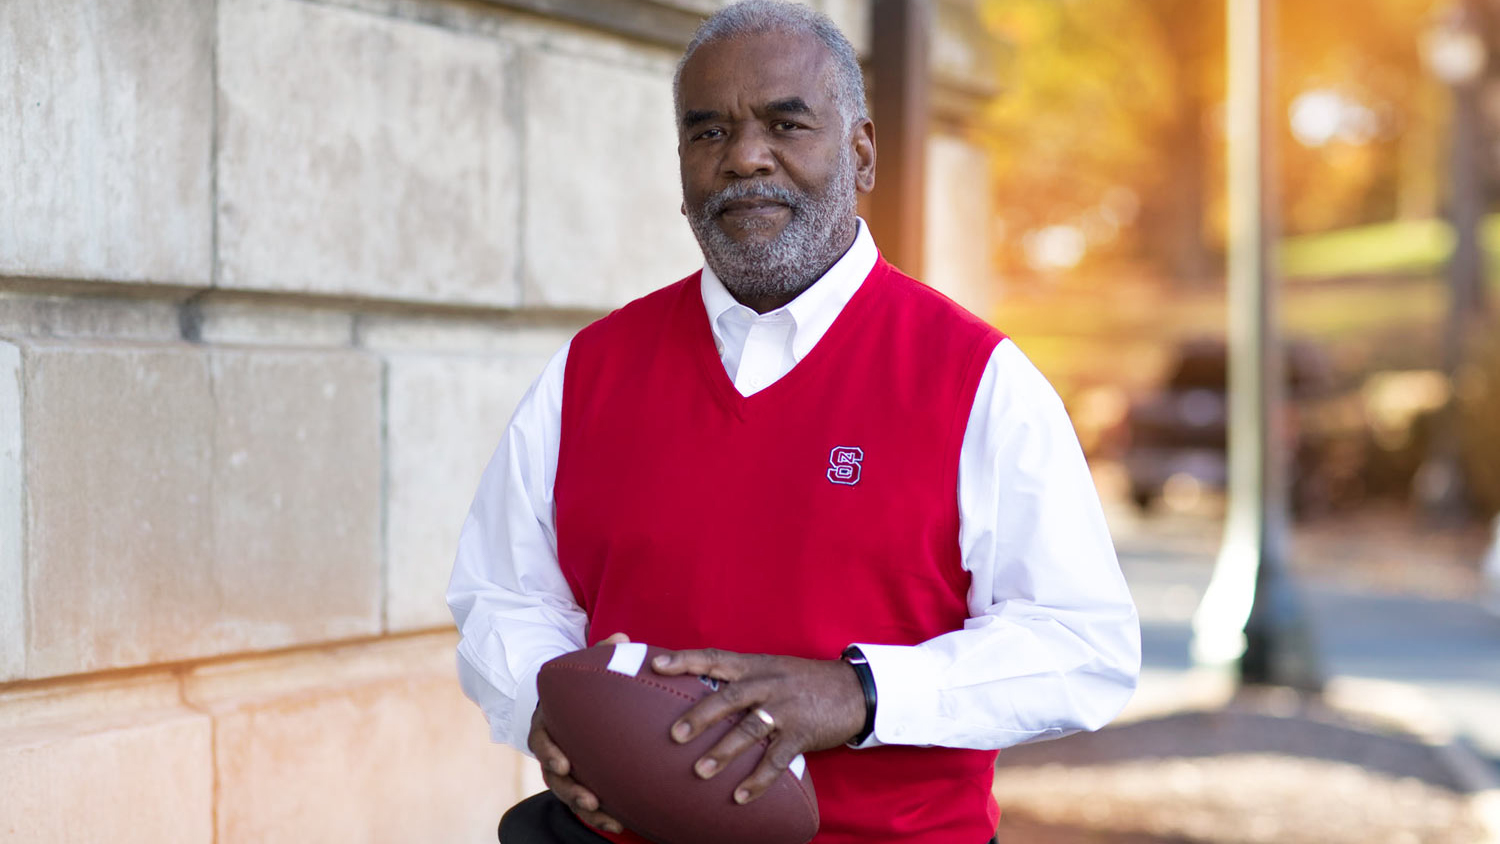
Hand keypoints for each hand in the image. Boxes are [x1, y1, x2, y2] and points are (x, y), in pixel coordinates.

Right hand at [528, 632, 630, 834]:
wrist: (566, 703)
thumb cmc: (577, 684)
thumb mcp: (583, 666)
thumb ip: (603, 653)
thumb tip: (622, 639)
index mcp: (546, 722)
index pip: (542, 739)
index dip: (550, 752)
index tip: (562, 762)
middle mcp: (550, 749)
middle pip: (553, 776)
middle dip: (571, 790)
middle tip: (590, 799)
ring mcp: (561, 768)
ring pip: (568, 794)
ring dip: (587, 808)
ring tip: (610, 818)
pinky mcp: (577, 779)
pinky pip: (585, 801)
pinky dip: (600, 813)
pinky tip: (621, 823)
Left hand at [651, 648, 865, 804]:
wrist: (854, 688)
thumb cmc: (805, 680)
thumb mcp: (773, 668)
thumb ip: (742, 678)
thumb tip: (701, 692)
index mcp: (755, 665)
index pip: (714, 658)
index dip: (684, 660)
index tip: (656, 665)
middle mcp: (767, 684)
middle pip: (728, 698)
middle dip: (699, 716)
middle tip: (674, 735)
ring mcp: (785, 708)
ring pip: (749, 730)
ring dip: (723, 752)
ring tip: (700, 771)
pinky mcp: (802, 732)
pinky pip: (777, 759)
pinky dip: (758, 779)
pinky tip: (740, 796)